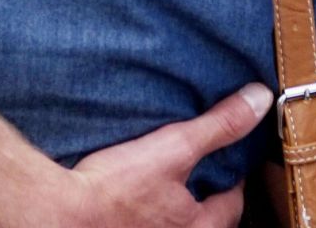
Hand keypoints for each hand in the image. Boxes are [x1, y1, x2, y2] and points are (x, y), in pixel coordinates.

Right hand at [58, 84, 270, 227]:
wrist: (57, 215)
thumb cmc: (114, 191)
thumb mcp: (174, 149)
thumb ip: (218, 126)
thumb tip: (258, 100)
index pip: (230, 206)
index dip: (231, 181)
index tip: (229, 162)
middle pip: (202, 221)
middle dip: (202, 198)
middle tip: (198, 172)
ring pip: (170, 222)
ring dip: (171, 206)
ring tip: (164, 181)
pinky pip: (141, 221)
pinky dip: (144, 209)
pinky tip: (129, 193)